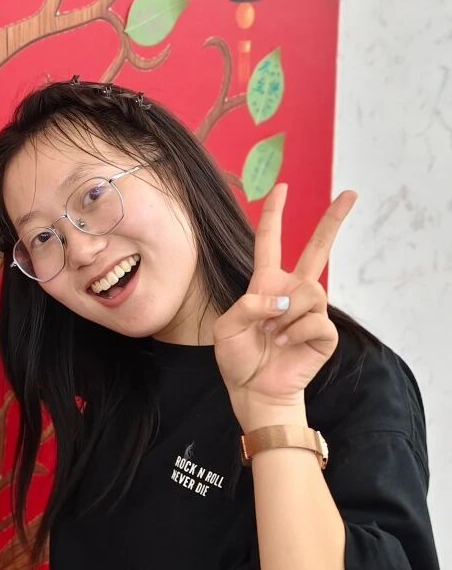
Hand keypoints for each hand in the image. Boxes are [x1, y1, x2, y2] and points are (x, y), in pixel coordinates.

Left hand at [213, 184, 356, 431]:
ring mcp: (310, 311)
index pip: (270, 242)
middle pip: (317, 249)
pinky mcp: (324, 333)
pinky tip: (285, 345)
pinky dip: (296, 334)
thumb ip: (248, 305)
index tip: (282, 188)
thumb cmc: (238, 357)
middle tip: (351, 193)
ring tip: (273, 336)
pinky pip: (316, 321)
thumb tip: (282, 301)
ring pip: (310, 291)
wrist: (254, 389)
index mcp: (266, 284)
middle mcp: (291, 292)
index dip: (274, 215)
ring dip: (286, 316)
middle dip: (333, 220)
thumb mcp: (227, 326)